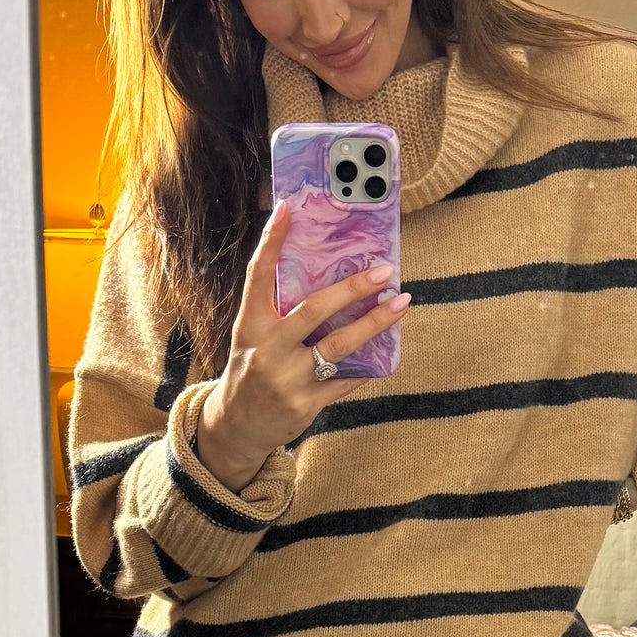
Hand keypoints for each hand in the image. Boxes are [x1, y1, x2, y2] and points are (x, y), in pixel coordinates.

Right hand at [195, 205, 409, 491]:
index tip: (289, 209)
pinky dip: (368, 366)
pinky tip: (388, 351)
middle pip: (314, 311)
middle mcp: (267, 350)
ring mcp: (287, 380)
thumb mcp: (251, 337)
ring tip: (401, 303)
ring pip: (339, 347)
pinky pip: (346, 381)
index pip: (258, 275)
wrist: (235, 427)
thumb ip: (278, 310)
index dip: (272, 241)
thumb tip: (322, 273)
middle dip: (353, 289)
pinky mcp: (305, 405)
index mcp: (250, 325)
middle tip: (384, 270)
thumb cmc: (250, 370)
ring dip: (374, 324)